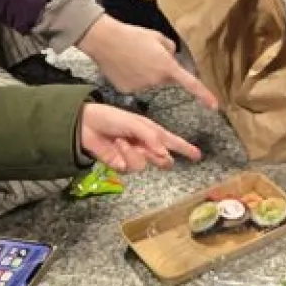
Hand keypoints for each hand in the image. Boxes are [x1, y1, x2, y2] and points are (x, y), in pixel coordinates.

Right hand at [78, 16, 219, 109]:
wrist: (105, 40)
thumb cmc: (133, 35)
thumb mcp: (158, 37)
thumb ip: (170, 48)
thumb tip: (170, 55)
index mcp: (167, 67)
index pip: (191, 84)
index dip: (204, 95)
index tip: (215, 106)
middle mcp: (156, 80)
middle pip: (165, 79)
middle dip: (160, 69)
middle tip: (146, 54)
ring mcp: (142, 88)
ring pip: (149, 82)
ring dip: (145, 73)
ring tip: (132, 57)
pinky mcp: (128, 91)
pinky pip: (135, 86)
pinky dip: (132, 78)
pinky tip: (123, 66)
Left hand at [79, 103, 201, 172]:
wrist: (87, 125)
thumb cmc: (112, 117)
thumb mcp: (135, 122)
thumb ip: (151, 137)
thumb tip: (164, 154)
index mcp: (152, 133)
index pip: (173, 142)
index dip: (186, 149)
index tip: (198, 155)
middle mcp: (145, 146)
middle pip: (162, 160)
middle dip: (159, 158)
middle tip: (149, 151)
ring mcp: (133, 156)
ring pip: (143, 165)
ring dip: (133, 154)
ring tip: (122, 142)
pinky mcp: (120, 165)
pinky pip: (129, 168)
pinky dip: (122, 157)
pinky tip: (115, 146)